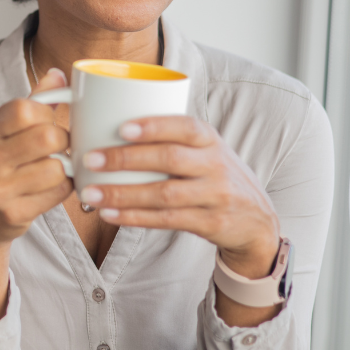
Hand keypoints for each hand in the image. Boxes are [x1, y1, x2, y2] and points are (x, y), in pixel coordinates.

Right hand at [0, 68, 72, 330]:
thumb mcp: (6, 131)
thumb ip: (34, 102)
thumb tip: (58, 74)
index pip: (24, 108)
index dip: (46, 114)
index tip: (48, 123)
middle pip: (47, 137)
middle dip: (62, 142)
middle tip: (59, 148)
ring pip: (56, 167)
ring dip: (64, 169)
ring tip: (55, 168)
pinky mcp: (12, 212)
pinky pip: (57, 194)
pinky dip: (63, 189)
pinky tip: (51, 187)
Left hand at [78, 116, 280, 279]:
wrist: (257, 219)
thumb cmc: (214, 175)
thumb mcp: (205, 150)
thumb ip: (172, 139)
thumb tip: (109, 127)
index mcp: (210, 139)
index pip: (184, 126)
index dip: (154, 126)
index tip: (122, 127)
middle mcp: (216, 164)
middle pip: (170, 159)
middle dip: (127, 158)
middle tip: (92, 159)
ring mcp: (215, 195)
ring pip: (164, 194)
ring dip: (123, 193)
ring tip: (92, 192)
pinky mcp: (210, 223)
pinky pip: (167, 220)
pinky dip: (135, 218)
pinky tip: (110, 214)